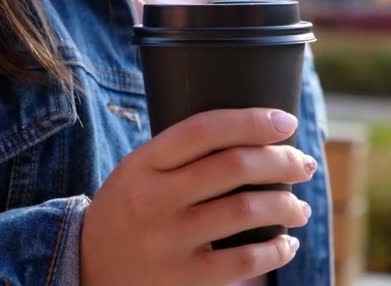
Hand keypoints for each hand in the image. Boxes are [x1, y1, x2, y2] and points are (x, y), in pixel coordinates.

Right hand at [80, 108, 315, 285]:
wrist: (86, 268)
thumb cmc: (129, 209)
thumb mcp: (139, 170)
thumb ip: (183, 154)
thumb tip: (255, 139)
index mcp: (143, 163)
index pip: (205, 128)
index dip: (252, 120)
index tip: (286, 122)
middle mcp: (153, 198)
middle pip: (234, 166)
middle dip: (282, 161)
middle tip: (303, 165)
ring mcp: (166, 240)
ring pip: (246, 210)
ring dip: (287, 206)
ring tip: (300, 209)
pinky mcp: (180, 279)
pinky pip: (243, 262)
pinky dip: (276, 251)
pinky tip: (286, 244)